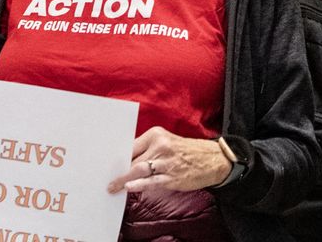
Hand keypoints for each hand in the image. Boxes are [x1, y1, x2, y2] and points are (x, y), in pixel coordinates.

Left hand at [109, 127, 231, 193]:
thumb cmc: (187, 152)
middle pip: (133, 158)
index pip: (131, 145)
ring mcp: (166, 161)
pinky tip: (129, 188)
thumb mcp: (167, 143)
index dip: (119, 157)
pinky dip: (138, 184)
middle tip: (108, 179)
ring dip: (123, 179)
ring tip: (113, 187)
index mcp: (157, 134)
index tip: (108, 165)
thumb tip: (127, 162)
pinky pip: (151, 181)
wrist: (213, 159)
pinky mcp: (172, 176)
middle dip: (119, 170)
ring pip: (139, 169)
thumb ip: (149, 149)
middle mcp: (161, 145)